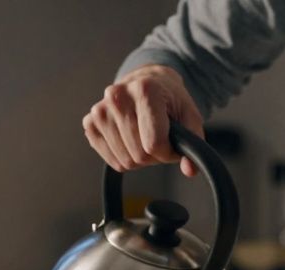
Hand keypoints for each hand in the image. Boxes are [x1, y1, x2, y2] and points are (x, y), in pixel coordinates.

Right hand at [82, 65, 204, 176]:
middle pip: (139, 154)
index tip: (172, 143)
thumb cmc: (170, 101)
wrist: (147, 83)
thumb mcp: (190, 118)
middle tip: (159, 138)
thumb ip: (194, 145)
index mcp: (145, 90)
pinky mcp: (90, 123)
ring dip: (139, 158)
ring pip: (125, 161)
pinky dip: (124, 157)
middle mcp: (118, 96)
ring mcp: (100, 110)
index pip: (154, 143)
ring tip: (145, 137)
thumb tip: (190, 170)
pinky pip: (111, 160)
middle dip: (154, 155)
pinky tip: (130, 140)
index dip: (168, 152)